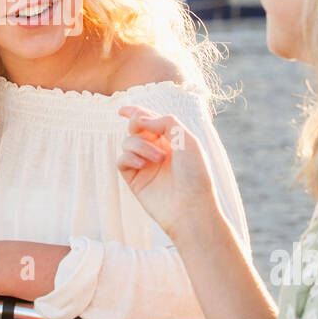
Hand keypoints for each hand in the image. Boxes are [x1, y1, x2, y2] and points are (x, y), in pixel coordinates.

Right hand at [116, 105, 218, 240]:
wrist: (190, 208)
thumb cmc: (195, 175)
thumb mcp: (187, 140)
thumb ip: (165, 122)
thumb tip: (140, 118)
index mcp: (172, 140)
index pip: (150, 121)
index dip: (136, 113)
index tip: (123, 110)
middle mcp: (157, 151)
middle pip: (136, 128)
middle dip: (137, 123)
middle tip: (141, 127)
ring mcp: (145, 165)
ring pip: (128, 142)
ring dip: (141, 144)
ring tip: (158, 158)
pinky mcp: (134, 179)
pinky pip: (121, 160)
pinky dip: (129, 157)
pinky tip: (142, 164)